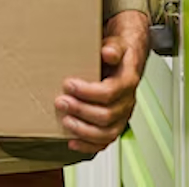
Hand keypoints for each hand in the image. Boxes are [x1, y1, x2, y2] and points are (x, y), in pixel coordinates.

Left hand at [56, 10, 149, 153]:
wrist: (128, 58)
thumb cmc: (119, 52)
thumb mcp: (117, 44)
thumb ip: (113, 48)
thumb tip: (108, 52)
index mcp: (127, 81)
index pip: (109, 93)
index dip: (87, 92)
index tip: (68, 84)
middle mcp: (127, 101)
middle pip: (106, 115)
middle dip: (81, 110)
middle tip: (61, 102)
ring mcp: (122, 115)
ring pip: (107, 132)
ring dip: (84, 130)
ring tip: (65, 121)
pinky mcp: (115, 123)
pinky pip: (106, 140)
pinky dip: (89, 145)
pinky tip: (73, 142)